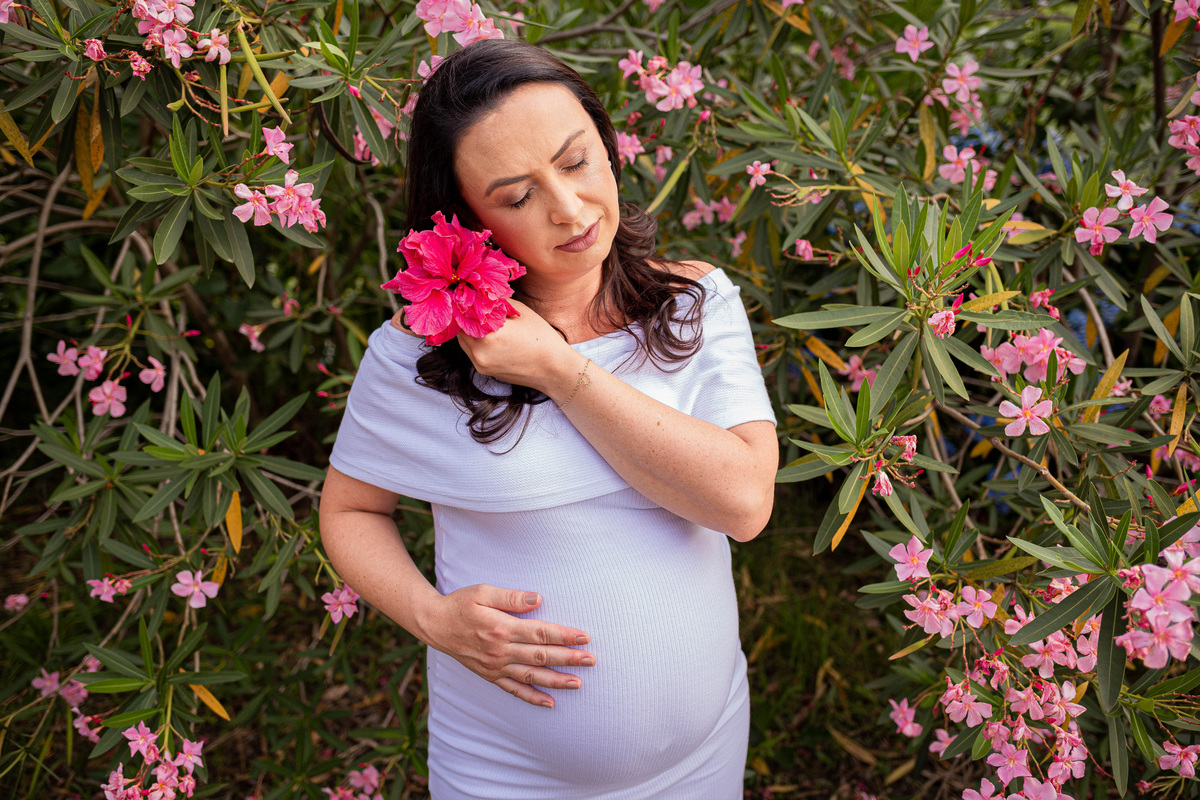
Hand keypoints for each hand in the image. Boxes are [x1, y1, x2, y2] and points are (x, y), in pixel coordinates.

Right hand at [423, 583, 594, 707]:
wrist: (435, 625)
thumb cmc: (460, 604)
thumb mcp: (482, 592)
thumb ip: (511, 597)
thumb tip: (538, 599)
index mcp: (501, 627)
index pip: (540, 633)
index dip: (564, 635)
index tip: (584, 637)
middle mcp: (500, 650)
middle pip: (541, 656)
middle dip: (568, 659)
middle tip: (591, 660)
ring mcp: (495, 666)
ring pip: (531, 676)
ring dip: (556, 680)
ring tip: (578, 683)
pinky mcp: (490, 675)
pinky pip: (514, 689)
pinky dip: (532, 697)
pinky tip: (549, 702)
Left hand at [455, 300, 578, 393]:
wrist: (554, 368)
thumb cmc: (541, 338)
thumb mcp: (520, 311)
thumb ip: (496, 302)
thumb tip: (481, 294)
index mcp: (489, 334)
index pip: (464, 313)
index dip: (466, 302)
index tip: (469, 295)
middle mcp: (480, 352)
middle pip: (460, 329)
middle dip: (466, 317)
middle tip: (474, 306)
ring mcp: (480, 364)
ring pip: (464, 341)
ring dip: (469, 330)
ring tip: (483, 321)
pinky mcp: (484, 371)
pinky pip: (472, 352)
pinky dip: (476, 342)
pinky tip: (491, 336)